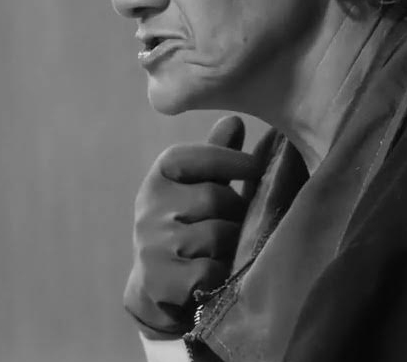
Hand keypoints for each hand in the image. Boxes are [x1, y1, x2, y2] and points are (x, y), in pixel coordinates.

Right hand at [123, 116, 259, 338]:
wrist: (156, 288)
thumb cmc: (189, 227)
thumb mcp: (200, 188)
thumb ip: (217, 157)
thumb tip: (235, 119)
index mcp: (159, 178)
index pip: (193, 157)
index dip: (229, 159)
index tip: (257, 166)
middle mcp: (149, 209)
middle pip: (212, 198)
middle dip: (235, 210)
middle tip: (242, 221)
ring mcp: (152, 246)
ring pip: (215, 235)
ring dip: (231, 244)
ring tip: (230, 248)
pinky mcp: (161, 282)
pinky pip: (210, 271)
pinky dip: (221, 273)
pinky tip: (217, 274)